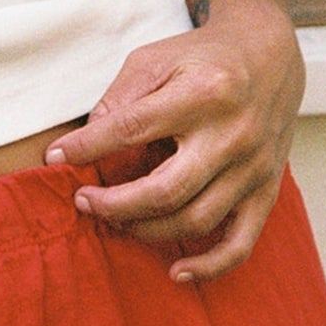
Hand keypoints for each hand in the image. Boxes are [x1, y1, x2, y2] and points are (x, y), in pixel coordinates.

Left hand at [45, 0, 304, 281]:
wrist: (271, 55)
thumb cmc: (203, 58)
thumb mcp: (155, 60)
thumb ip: (120, 100)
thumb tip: (85, 145)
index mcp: (203, 93)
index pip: (130, 129)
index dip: (86, 148)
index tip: (55, 157)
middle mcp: (233, 134)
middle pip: (165, 190)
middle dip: (114, 204)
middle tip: (83, 200)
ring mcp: (254, 167)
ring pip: (195, 220)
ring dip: (145, 229)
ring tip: (114, 219)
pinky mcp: (267, 190)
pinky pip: (241, 243)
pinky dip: (209, 266)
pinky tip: (176, 271)